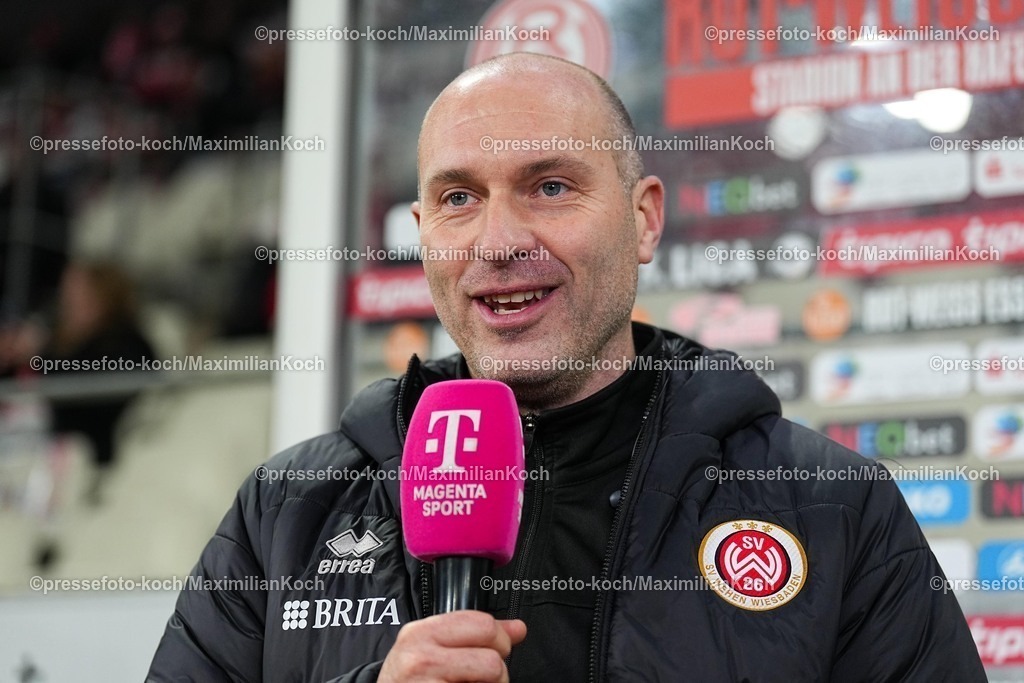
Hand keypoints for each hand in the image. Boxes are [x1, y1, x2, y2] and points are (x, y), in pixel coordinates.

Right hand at [378, 611, 526, 681]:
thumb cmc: (409, 678)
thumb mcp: (432, 648)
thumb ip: (473, 634)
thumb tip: (517, 629)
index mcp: (422, 632)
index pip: (482, 624)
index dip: (499, 640)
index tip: (497, 650)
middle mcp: (421, 657)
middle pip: (492, 658)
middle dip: (498, 670)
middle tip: (483, 677)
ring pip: (490, 680)